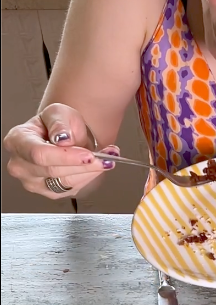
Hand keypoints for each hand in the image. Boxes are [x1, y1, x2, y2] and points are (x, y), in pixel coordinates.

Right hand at [4, 103, 118, 198]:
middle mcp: (21, 165)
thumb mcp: (58, 112)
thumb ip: (59, 122)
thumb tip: (63, 138)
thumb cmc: (56, 124)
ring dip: (91, 171)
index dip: (65, 156)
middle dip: (84, 164)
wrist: (64, 136)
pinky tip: (98, 166)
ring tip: (108, 158)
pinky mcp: (50, 192)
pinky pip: (72, 189)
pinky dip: (89, 177)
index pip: (39, 154)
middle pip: (54, 171)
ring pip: (66, 183)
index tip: (88, 155)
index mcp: (18, 141)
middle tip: (106, 157)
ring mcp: (33, 182)